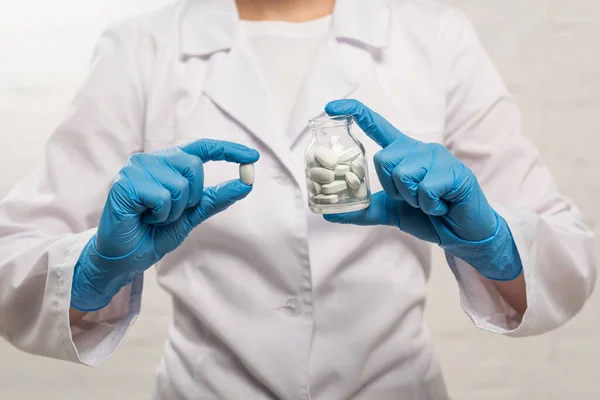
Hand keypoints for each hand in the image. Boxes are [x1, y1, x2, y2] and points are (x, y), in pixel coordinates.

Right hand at [71, 139, 259, 310]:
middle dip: (191, 198)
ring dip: (173, 210)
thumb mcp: (192, 215)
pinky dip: (160, 215)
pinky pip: (162, 198)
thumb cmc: (154, 233)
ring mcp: (136, 169)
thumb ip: (216, 198)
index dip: (228, 150)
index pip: (202, 149)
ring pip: (179, 185)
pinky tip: (143, 217)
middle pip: (195, 167)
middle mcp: (152, 160)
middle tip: (169, 213)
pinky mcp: (125, 183)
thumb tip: (246, 184)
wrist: (126, 257)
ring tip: (153, 216)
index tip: (253, 157)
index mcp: (168, 164)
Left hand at [323, 99, 521, 280]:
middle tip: (413, 198)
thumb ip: (363, 209)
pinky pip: (425, 188)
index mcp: (403, 153)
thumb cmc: (428, 216)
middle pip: (383, 158)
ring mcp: (437, 157)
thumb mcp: (390, 211)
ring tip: (429, 201)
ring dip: (412, 198)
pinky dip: (429, 205)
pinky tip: (442, 205)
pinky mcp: (454, 171)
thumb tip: (329, 214)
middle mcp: (419, 149)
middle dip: (392, 187)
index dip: (355, 113)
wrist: (461, 233)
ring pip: (403, 174)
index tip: (330, 107)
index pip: (376, 126)